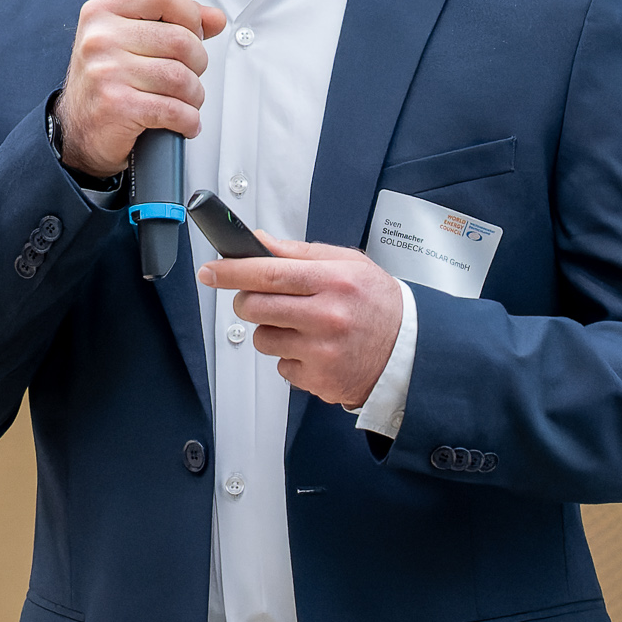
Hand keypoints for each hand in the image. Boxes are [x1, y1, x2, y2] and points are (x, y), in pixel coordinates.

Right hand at [57, 0, 222, 178]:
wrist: (79, 129)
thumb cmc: (107, 82)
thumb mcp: (130, 40)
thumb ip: (173, 23)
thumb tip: (214, 18)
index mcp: (102, 12)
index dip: (189, 12)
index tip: (194, 31)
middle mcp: (100, 38)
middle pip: (180, 40)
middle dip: (197, 63)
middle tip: (188, 75)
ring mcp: (106, 71)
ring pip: (181, 77)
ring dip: (194, 95)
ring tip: (184, 101)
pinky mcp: (116, 106)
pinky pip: (174, 109)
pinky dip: (188, 120)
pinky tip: (182, 121)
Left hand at [199, 233, 405, 408]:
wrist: (410, 352)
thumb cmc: (380, 305)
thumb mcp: (349, 264)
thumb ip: (300, 253)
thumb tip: (258, 242)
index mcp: (334, 281)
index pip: (268, 272)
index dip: (232, 271)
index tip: (211, 270)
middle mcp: (328, 316)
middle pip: (256, 306)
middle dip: (247, 301)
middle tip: (260, 299)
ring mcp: (322, 351)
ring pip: (263, 338)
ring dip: (272, 331)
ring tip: (302, 327)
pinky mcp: (318, 379)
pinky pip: (280, 366)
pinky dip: (291, 358)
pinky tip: (315, 350)